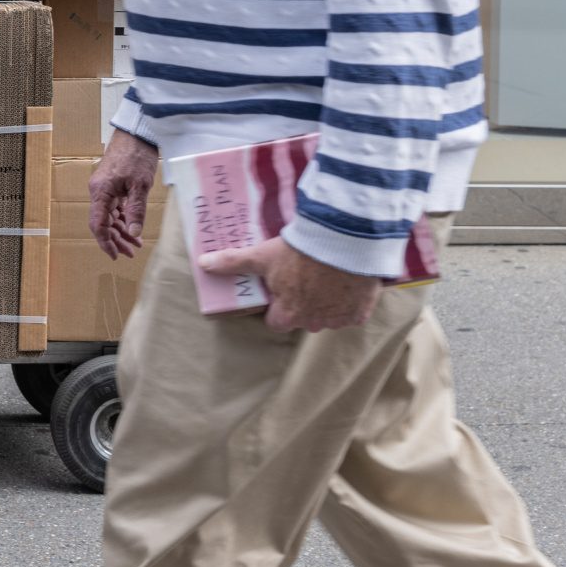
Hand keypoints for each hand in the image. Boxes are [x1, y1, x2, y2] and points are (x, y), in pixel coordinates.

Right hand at [89, 130, 157, 259]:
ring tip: (135, 244)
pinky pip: (114, 207)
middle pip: (103, 222)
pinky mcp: (112, 184)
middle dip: (115, 239)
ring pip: (109, 216)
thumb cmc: (137, 156)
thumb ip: (136, 210)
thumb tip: (134, 233)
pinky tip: (133, 226)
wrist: (136, 132)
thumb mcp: (140, 186)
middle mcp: (98, 191)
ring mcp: (104, 187)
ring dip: (121, 230)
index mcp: (100, 192)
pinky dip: (124, 218)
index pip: (98, 224)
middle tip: (130, 253)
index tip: (115, 255)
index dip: (105, 242)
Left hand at [200, 236, 381, 333]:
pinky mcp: (362, 312)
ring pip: (328, 316)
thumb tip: (203, 264)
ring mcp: (340, 319)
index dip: (276, 306)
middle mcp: (314, 323)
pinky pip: (352, 311)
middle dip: (302, 303)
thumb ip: (233, 263)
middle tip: (303, 277)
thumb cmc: (299, 252)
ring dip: (326, 302)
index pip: (276, 322)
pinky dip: (349, 300)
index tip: (279, 289)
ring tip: (324, 275)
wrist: (344, 243)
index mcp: (289, 316)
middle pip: (303, 319)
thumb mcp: (262, 255)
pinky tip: (344, 280)